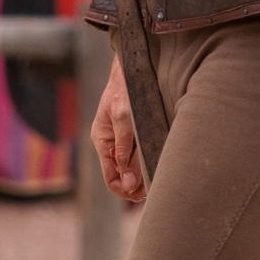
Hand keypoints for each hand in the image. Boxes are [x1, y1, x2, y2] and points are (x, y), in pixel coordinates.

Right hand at [93, 54, 143, 200]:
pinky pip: (138, 158)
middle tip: (152, 190)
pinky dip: (146, 166)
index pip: (110, 177)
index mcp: (102, 140)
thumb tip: (127, 178)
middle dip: (135, 187)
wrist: (132, 67)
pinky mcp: (133, 135)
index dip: (124, 189)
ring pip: (131, 170)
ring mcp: (122, 140)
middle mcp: (111, 143)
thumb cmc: (124, 88)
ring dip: (142, 179)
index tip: (140, 193)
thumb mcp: (123, 116)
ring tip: (156, 182)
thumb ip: (125, 147)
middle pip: (121, 177)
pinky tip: (157, 167)